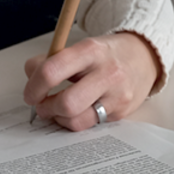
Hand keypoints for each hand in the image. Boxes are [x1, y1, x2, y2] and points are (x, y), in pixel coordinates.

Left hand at [23, 32, 160, 130]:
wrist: (143, 57)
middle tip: (41, 105)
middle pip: (66, 103)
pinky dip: (74, 122)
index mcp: (90, 51)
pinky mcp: (122, 112)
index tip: (30, 93)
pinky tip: (75, 112)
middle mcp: (107, 73)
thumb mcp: (80, 47)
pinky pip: (89, 126)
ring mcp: (117, 95)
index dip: (34, 87)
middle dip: (46, 108)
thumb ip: (51, 61)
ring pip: (77, 120)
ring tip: (57, 110)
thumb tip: (31, 80)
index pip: (52, 71)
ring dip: (59, 119)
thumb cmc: (105, 54)